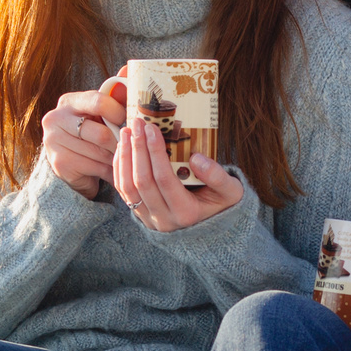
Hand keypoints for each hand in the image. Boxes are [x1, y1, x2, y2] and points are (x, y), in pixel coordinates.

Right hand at [40, 75, 126, 197]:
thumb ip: (115, 92)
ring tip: (123, 160)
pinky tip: (111, 170)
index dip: (119, 113)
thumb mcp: (102, 111)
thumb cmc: (91, 130)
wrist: (70, 161)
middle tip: (131, 147)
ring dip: (116, 159)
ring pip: (100, 154)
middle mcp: (55, 119)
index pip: (98, 102)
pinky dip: (108, 171)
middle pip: (101, 134)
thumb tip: (128, 68)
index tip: (128, 121)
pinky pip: (94, 168)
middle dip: (120, 143)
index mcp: (69, 101)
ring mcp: (54, 142)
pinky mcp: (59, 164)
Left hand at [112, 114, 243, 230]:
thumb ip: (218, 176)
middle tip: (137, 123)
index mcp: (186, 213)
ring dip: (125, 157)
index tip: (152, 128)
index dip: (155, 152)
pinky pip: (123, 192)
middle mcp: (164, 219)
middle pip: (143, 181)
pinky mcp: (140, 215)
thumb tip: (196, 158)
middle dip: (137, 149)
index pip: (164, 179)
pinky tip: (122, 148)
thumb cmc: (221, 203)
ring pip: (128, 188)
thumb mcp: (231, 191)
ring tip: (126, 132)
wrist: (211, 227)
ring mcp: (149, 219)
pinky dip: (120, 168)